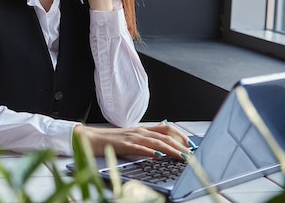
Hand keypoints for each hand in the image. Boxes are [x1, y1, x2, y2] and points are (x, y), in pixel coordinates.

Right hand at [73, 123, 191, 159]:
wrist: (92, 138)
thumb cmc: (111, 140)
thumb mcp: (132, 137)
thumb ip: (146, 137)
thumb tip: (163, 137)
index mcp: (143, 129)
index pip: (167, 128)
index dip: (180, 135)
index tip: (191, 144)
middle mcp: (140, 131)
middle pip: (165, 136)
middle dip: (181, 145)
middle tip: (192, 154)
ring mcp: (133, 137)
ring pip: (156, 142)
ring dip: (171, 149)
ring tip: (182, 156)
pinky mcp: (125, 145)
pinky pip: (140, 148)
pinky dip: (151, 152)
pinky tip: (158, 156)